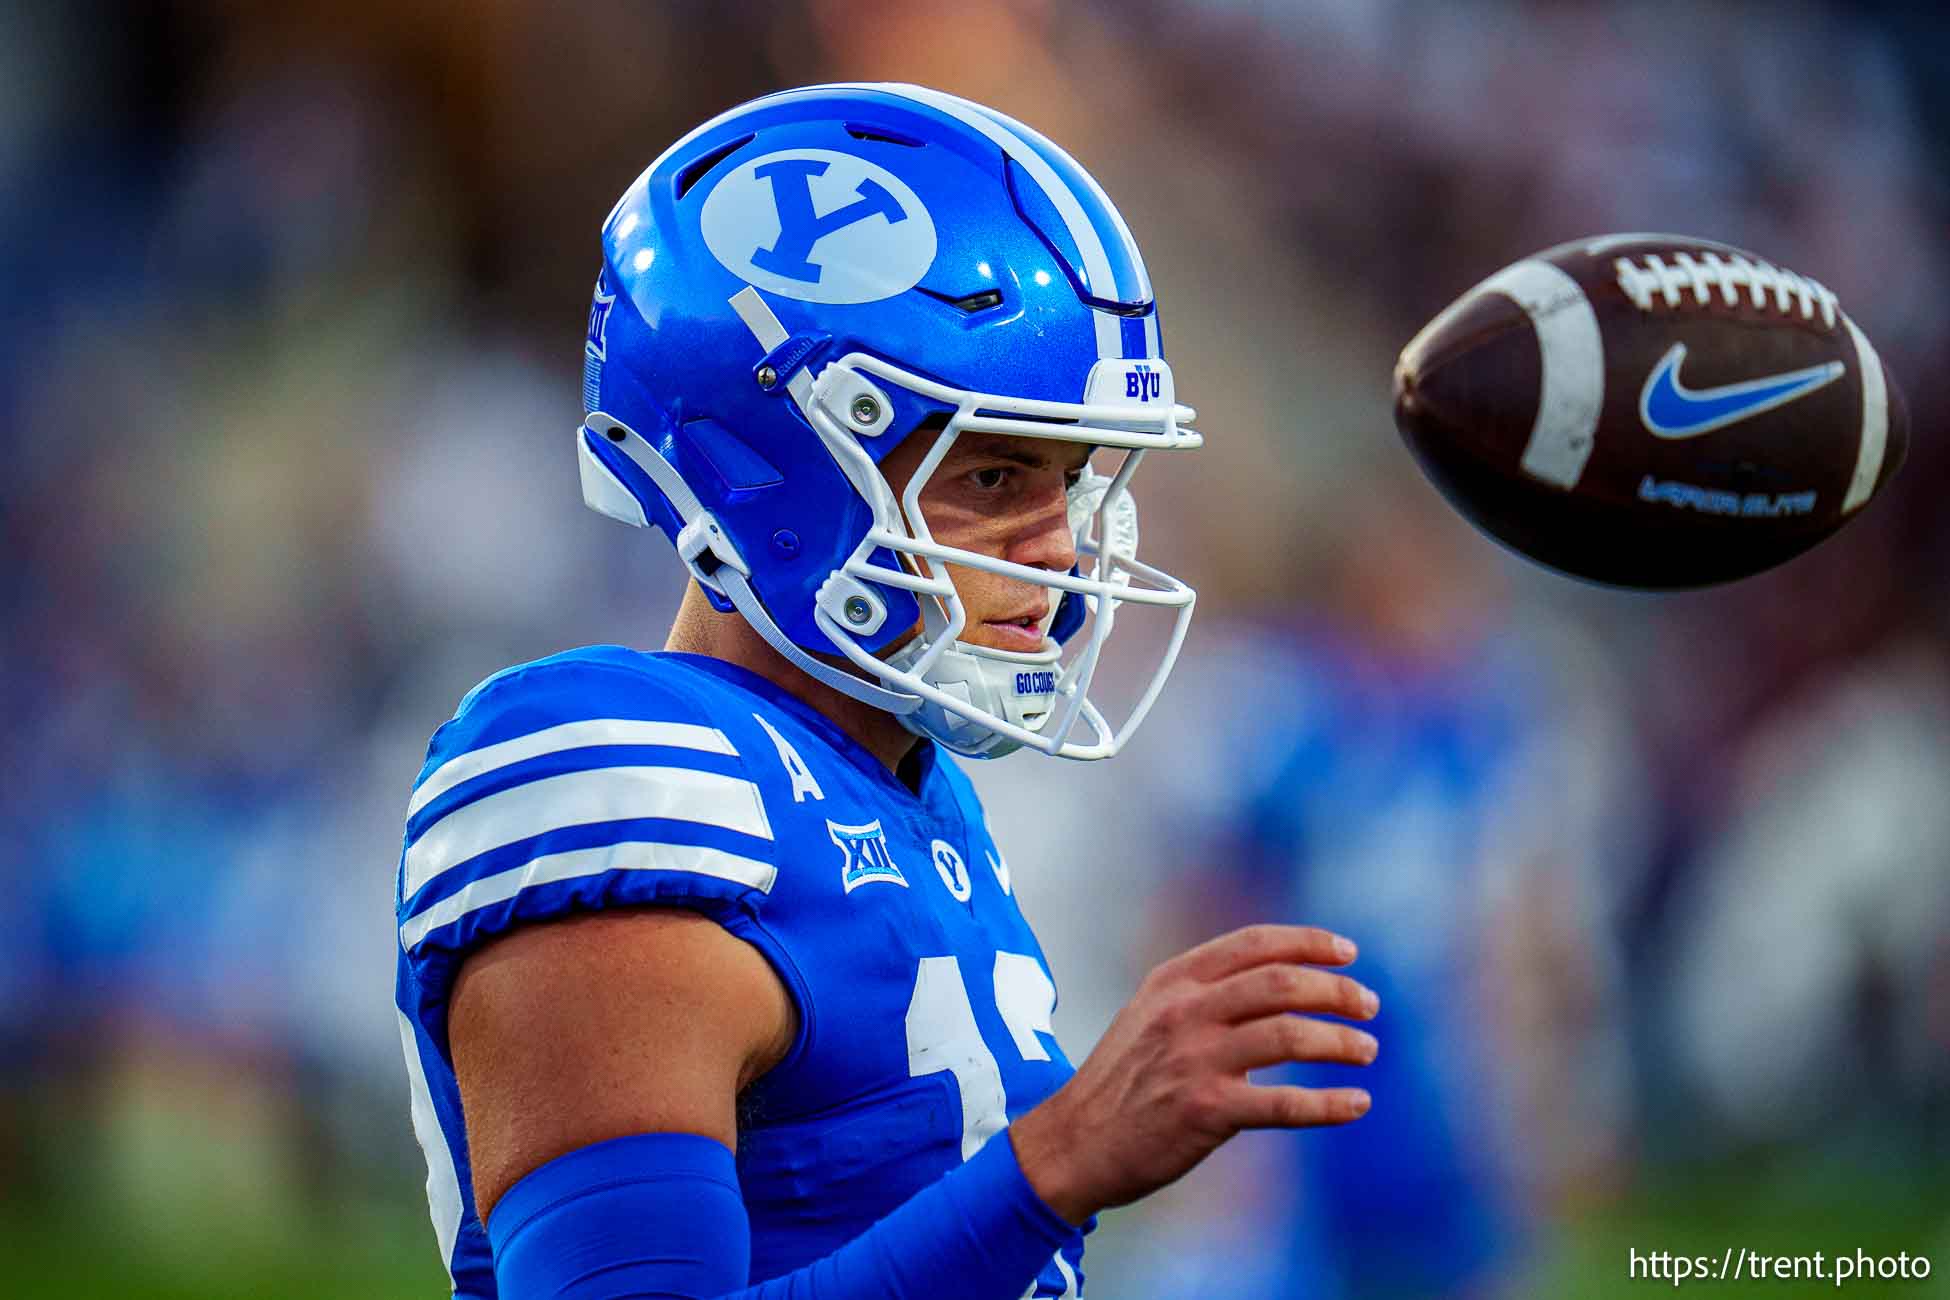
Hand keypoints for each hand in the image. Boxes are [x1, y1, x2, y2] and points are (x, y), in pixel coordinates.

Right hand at [1009, 924, 1377, 1224]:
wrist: (1074, 1142)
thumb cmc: (1122, 1080)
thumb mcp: (1149, 1014)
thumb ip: (1201, 992)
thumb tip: (1275, 979)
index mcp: (1173, 980)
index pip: (1254, 943)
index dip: (1309, 942)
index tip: (1348, 954)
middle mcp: (1185, 1011)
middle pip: (1281, 983)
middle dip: (1336, 991)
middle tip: (1368, 1007)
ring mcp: (1195, 1059)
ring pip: (1290, 1035)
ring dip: (1341, 1042)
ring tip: (1367, 1051)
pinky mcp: (1206, 1111)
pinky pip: (1284, 1104)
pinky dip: (1329, 1104)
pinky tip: (1357, 1105)